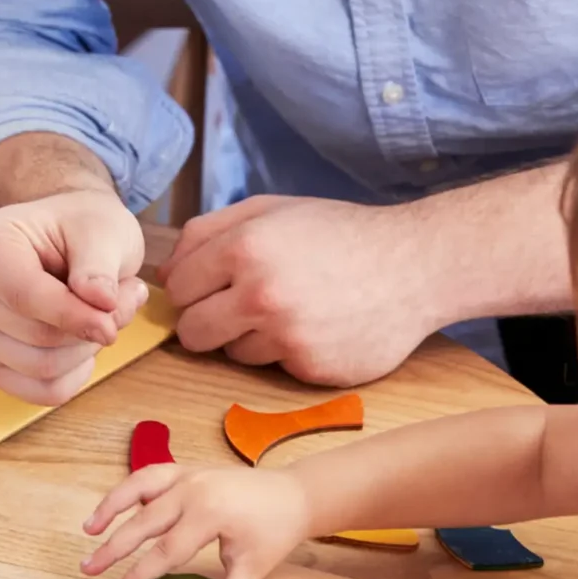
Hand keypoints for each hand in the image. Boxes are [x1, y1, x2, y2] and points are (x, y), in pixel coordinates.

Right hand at [0, 188, 148, 404]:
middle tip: (122, 297)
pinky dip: (72, 375)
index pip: (25, 298)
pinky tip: (83, 344)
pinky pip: (37, 391)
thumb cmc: (82, 227)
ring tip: (104, 313)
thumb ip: (99, 265)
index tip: (114, 318)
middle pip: (37, 338)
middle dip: (90, 327)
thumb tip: (99, 303)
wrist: (70, 237)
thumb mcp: (103, 229)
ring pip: (40, 368)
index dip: (75, 316)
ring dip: (86, 349)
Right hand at [83, 463, 313, 578]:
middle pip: (142, 522)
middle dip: (113, 548)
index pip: (165, 551)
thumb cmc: (275, 528)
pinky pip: (150, 475)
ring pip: (138, 487)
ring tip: (88, 529)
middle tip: (89, 568)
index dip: (140, 574)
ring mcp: (188, 475)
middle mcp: (193, 489)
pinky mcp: (187, 469)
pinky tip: (114, 504)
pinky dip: (129, 488)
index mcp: (210, 513)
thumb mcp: (254, 564)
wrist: (293, 493)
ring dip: (110, 506)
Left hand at [161, 195, 441, 385]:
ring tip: (289, 310)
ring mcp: (287, 335)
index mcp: (244, 247)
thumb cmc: (337, 233)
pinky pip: (273, 368)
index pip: (177, 288)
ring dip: (249, 338)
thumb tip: (163, 274)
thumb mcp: (269, 210)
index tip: (211, 285)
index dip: (191, 288)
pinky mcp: (311, 368)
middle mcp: (260, 293)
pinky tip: (315, 327)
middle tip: (238, 306)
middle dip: (206, 321)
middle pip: (192, 332)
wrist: (415, 266)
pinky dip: (286, 352)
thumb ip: (206, 233)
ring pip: (232, 353)